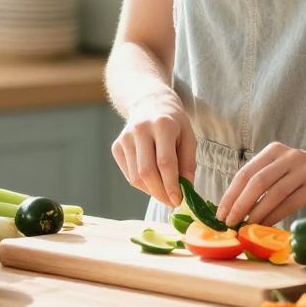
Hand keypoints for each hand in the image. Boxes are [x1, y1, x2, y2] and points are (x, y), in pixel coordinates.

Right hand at [111, 91, 195, 208]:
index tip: (178, 200)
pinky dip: (142, 184)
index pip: (165, 162)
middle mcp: (140, 130)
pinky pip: (128, 175)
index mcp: (162, 125)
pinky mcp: (116, 147)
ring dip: (151, 191)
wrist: (149, 103)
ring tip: (164, 190)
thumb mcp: (189, 137)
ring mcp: (125, 138)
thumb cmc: (174, 123)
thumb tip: (186, 190)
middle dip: (160, 193)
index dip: (171, 185)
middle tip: (171, 202)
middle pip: (146, 172)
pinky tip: (152, 179)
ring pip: (135, 177)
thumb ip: (188, 163)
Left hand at [216, 142, 305, 226]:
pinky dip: (274, 217)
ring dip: (256, 213)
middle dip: (240, 204)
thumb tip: (230, 208)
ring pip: (274, 194)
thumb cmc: (298, 173)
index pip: (246, 172)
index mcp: (274, 150)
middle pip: (258, 181)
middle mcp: (289, 156)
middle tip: (229, 223)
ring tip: (245, 227)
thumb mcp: (278, 168)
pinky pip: (290, 204)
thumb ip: (258, 181)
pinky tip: (264, 226)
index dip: (231, 194)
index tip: (220, 213)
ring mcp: (304, 170)